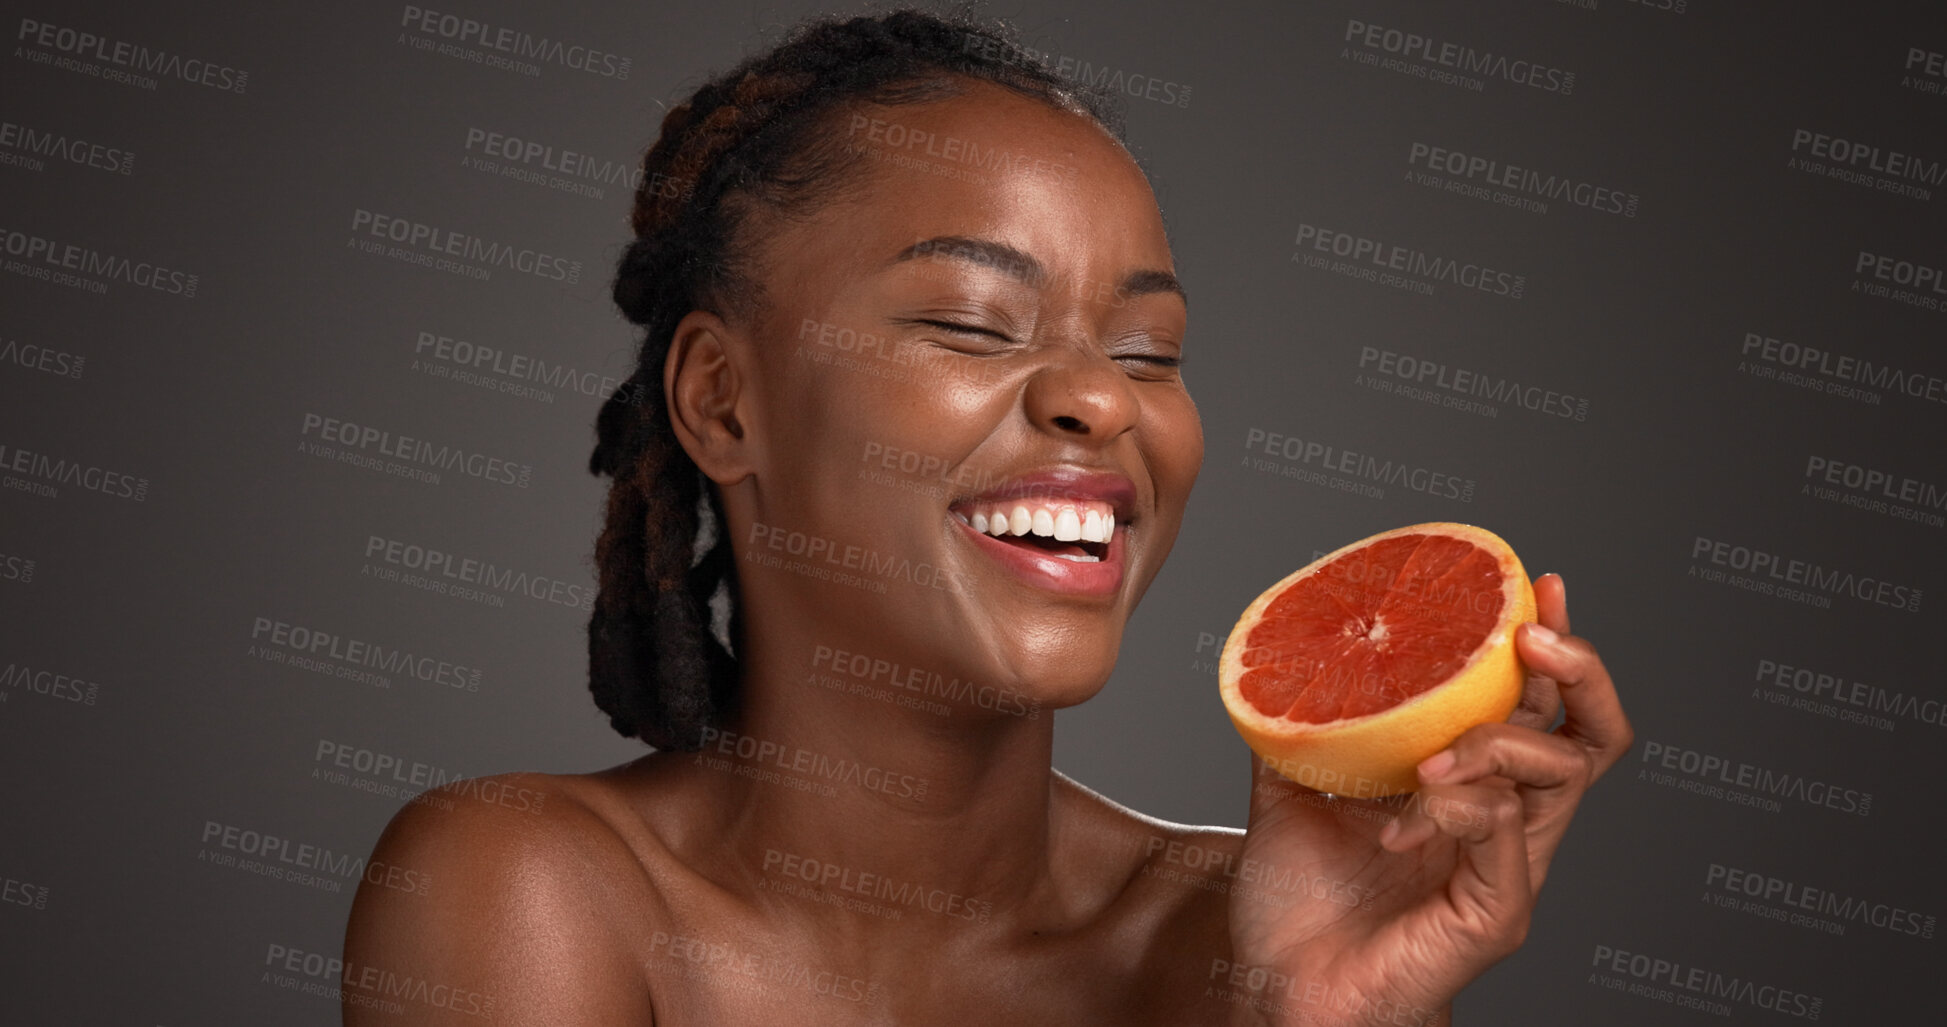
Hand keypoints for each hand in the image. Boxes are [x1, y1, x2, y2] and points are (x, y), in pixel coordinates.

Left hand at [1221, 573, 1633, 1026]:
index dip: (1554, 645)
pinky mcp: (1496, 912)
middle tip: (1529, 633)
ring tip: (1432, 754)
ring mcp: (1508, 869)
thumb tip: (1280, 657)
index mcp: (1474, 792)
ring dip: (1497, 738)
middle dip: (1575, 668)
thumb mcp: (1291, 792)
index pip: (1542, 708)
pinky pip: (1505, 833)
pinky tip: (1408, 814)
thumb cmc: (1298, 910)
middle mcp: (1507, 825)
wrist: (1278, 993)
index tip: (1538, 583)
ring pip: (1561, 773)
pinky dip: (1461, 805)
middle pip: (1589, 734)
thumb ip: (1299, 728)